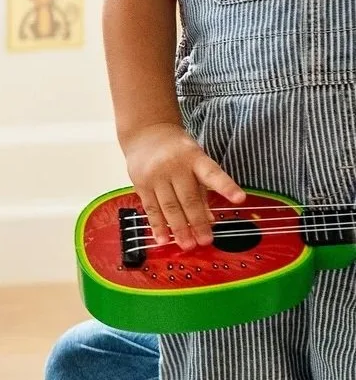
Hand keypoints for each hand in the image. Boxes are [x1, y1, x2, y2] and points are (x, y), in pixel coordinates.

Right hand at [122, 121, 243, 250]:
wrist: (146, 133)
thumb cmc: (177, 150)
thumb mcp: (195, 161)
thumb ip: (203, 189)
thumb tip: (209, 219)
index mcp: (195, 158)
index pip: (212, 174)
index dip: (226, 186)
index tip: (240, 199)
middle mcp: (174, 167)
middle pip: (188, 198)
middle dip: (197, 222)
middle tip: (206, 241)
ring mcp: (156, 176)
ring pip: (168, 206)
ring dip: (178, 228)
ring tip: (187, 245)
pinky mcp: (141, 184)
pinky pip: (150, 208)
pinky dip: (157, 225)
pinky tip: (163, 239)